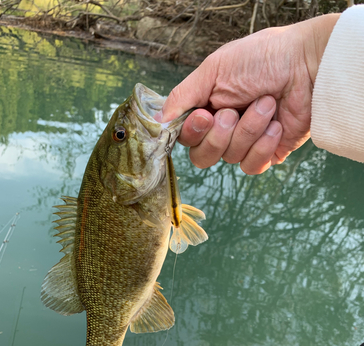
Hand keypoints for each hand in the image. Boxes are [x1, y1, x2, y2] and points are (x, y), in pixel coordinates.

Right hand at [159, 14, 339, 173]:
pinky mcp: (267, 154)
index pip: (186, 137)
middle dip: (219, 136)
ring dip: (248, 130)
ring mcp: (245, 143)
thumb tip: (158, 119)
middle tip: (233, 111)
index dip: (194, 133)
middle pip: (203, 157)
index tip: (205, 115)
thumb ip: (183, 95)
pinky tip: (275, 125)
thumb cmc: (264, 58)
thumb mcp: (215, 69)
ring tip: (267, 104)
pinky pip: (251, 166)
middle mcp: (223, 128)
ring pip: (230, 158)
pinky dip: (262, 146)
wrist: (308, 65)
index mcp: (207, 107)